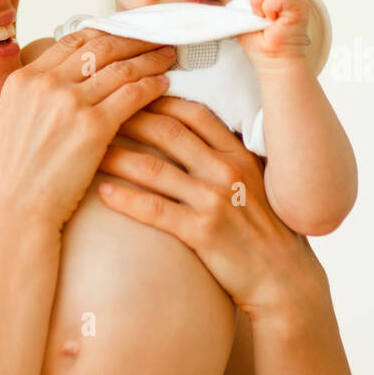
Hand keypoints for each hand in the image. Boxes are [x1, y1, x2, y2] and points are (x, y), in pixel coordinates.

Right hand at [0, 29, 174, 230]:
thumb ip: (29, 95)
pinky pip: (132, 95)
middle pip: (100, 46)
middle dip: (132, 40)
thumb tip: (49, 80)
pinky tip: (163, 85)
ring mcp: (70, 103)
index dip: (103, 33)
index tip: (122, 33)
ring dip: (148, 59)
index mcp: (24, 80)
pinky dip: (151, 86)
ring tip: (166, 57)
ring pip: (121, 67)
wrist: (13, 212)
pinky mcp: (93, 127)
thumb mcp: (4, 121)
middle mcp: (46, 84)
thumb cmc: (10, 177)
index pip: (71, 42)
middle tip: (153, 38)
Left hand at [95, 96, 327, 320]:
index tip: (131, 94)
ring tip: (89, 151)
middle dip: (130, 120)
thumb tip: (190, 133)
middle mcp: (227, 171)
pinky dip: (126, 199)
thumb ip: (226, 155)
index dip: (159, 99)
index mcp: (239, 153)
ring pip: (155, 169)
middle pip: (168, 132)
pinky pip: (156, 210)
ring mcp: (215, 201)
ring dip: (118, 157)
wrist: (284, 279)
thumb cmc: (265, 229)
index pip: (194, 113)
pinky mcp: (204, 233)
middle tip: (98, 114)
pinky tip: (103, 192)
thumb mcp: (255, 181)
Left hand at [239, 0, 314, 68]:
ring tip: (264, 18)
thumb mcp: (247, 14)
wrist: (272, 61)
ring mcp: (298, 0)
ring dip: (261, 2)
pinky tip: (272, 21)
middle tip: (257, 11)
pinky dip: (270, 7)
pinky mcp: (301, 9)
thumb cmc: (261, 42)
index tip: (251, 0)